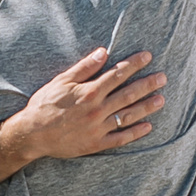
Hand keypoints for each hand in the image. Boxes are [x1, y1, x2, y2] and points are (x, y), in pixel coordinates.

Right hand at [0, 48, 164, 162]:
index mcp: (89, 91)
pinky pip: (121, 138)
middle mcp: (97, 109)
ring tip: (161, 99)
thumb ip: (84, 67)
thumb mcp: (61, 81)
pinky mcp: (96, 144)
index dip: (134, 64)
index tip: (148, 57)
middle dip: (147, 84)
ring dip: (146, 107)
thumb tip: (103, 52)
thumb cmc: (45, 104)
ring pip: (128, 115)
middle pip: (128, 94)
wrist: (32, 134)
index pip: (118, 74)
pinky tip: (148, 127)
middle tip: (163, 78)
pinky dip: (135, 133)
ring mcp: (98, 128)